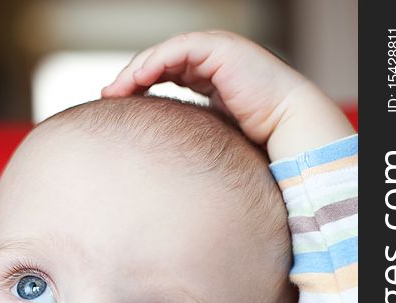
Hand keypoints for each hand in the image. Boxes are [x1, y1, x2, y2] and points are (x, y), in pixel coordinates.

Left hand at [102, 31, 353, 160]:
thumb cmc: (255, 141)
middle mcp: (210, 62)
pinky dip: (156, 62)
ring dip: (137, 70)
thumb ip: (191, 135)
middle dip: (132, 78)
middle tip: (109, 97)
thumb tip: (166, 161)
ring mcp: (215, 52)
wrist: (286, 127)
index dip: (141, 86)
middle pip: (161, 63)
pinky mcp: (219, 48)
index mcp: (210, 78)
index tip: (120, 106)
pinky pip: (178, 49)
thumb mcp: (212, 136)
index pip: (167, 75)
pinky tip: (137, 80)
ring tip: (116, 90)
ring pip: (165, 54)